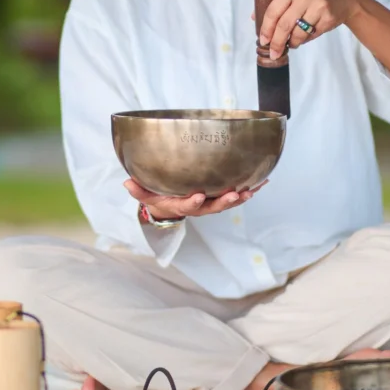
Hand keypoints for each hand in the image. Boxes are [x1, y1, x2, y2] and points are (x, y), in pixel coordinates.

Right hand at [124, 179, 268, 220]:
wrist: (170, 208)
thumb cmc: (158, 199)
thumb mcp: (146, 196)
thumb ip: (138, 190)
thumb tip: (127, 182)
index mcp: (182, 206)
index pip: (188, 206)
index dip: (194, 202)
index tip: (198, 196)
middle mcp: (200, 206)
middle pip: (214, 207)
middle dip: (225, 201)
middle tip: (235, 195)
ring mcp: (211, 203)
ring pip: (228, 202)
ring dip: (241, 197)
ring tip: (253, 190)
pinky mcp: (220, 197)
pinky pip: (236, 194)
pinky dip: (249, 189)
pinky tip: (263, 181)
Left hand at [257, 0, 359, 59]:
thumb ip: (277, 2)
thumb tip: (254, 17)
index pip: (273, 11)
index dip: (265, 29)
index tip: (262, 41)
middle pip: (284, 25)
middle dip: (276, 42)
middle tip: (273, 53)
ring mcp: (318, 5)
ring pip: (298, 33)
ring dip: (291, 43)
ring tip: (290, 44)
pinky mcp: (328, 17)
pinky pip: (311, 35)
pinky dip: (304, 40)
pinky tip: (304, 38)